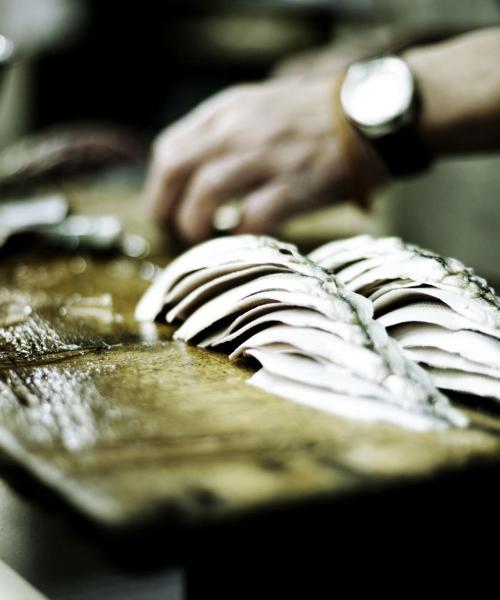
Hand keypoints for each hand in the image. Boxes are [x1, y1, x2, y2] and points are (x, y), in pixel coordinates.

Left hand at [145, 78, 385, 242]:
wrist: (371, 114)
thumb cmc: (315, 116)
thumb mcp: (261, 106)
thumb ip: (227, 132)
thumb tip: (197, 173)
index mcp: (228, 110)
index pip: (170, 148)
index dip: (160, 186)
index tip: (165, 208)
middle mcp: (239, 130)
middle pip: (177, 169)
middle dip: (164, 207)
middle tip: (172, 231)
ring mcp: (266, 158)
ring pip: (206, 193)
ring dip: (195, 223)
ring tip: (201, 238)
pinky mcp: (295, 187)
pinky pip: (251, 218)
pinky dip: (240, 233)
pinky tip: (242, 237)